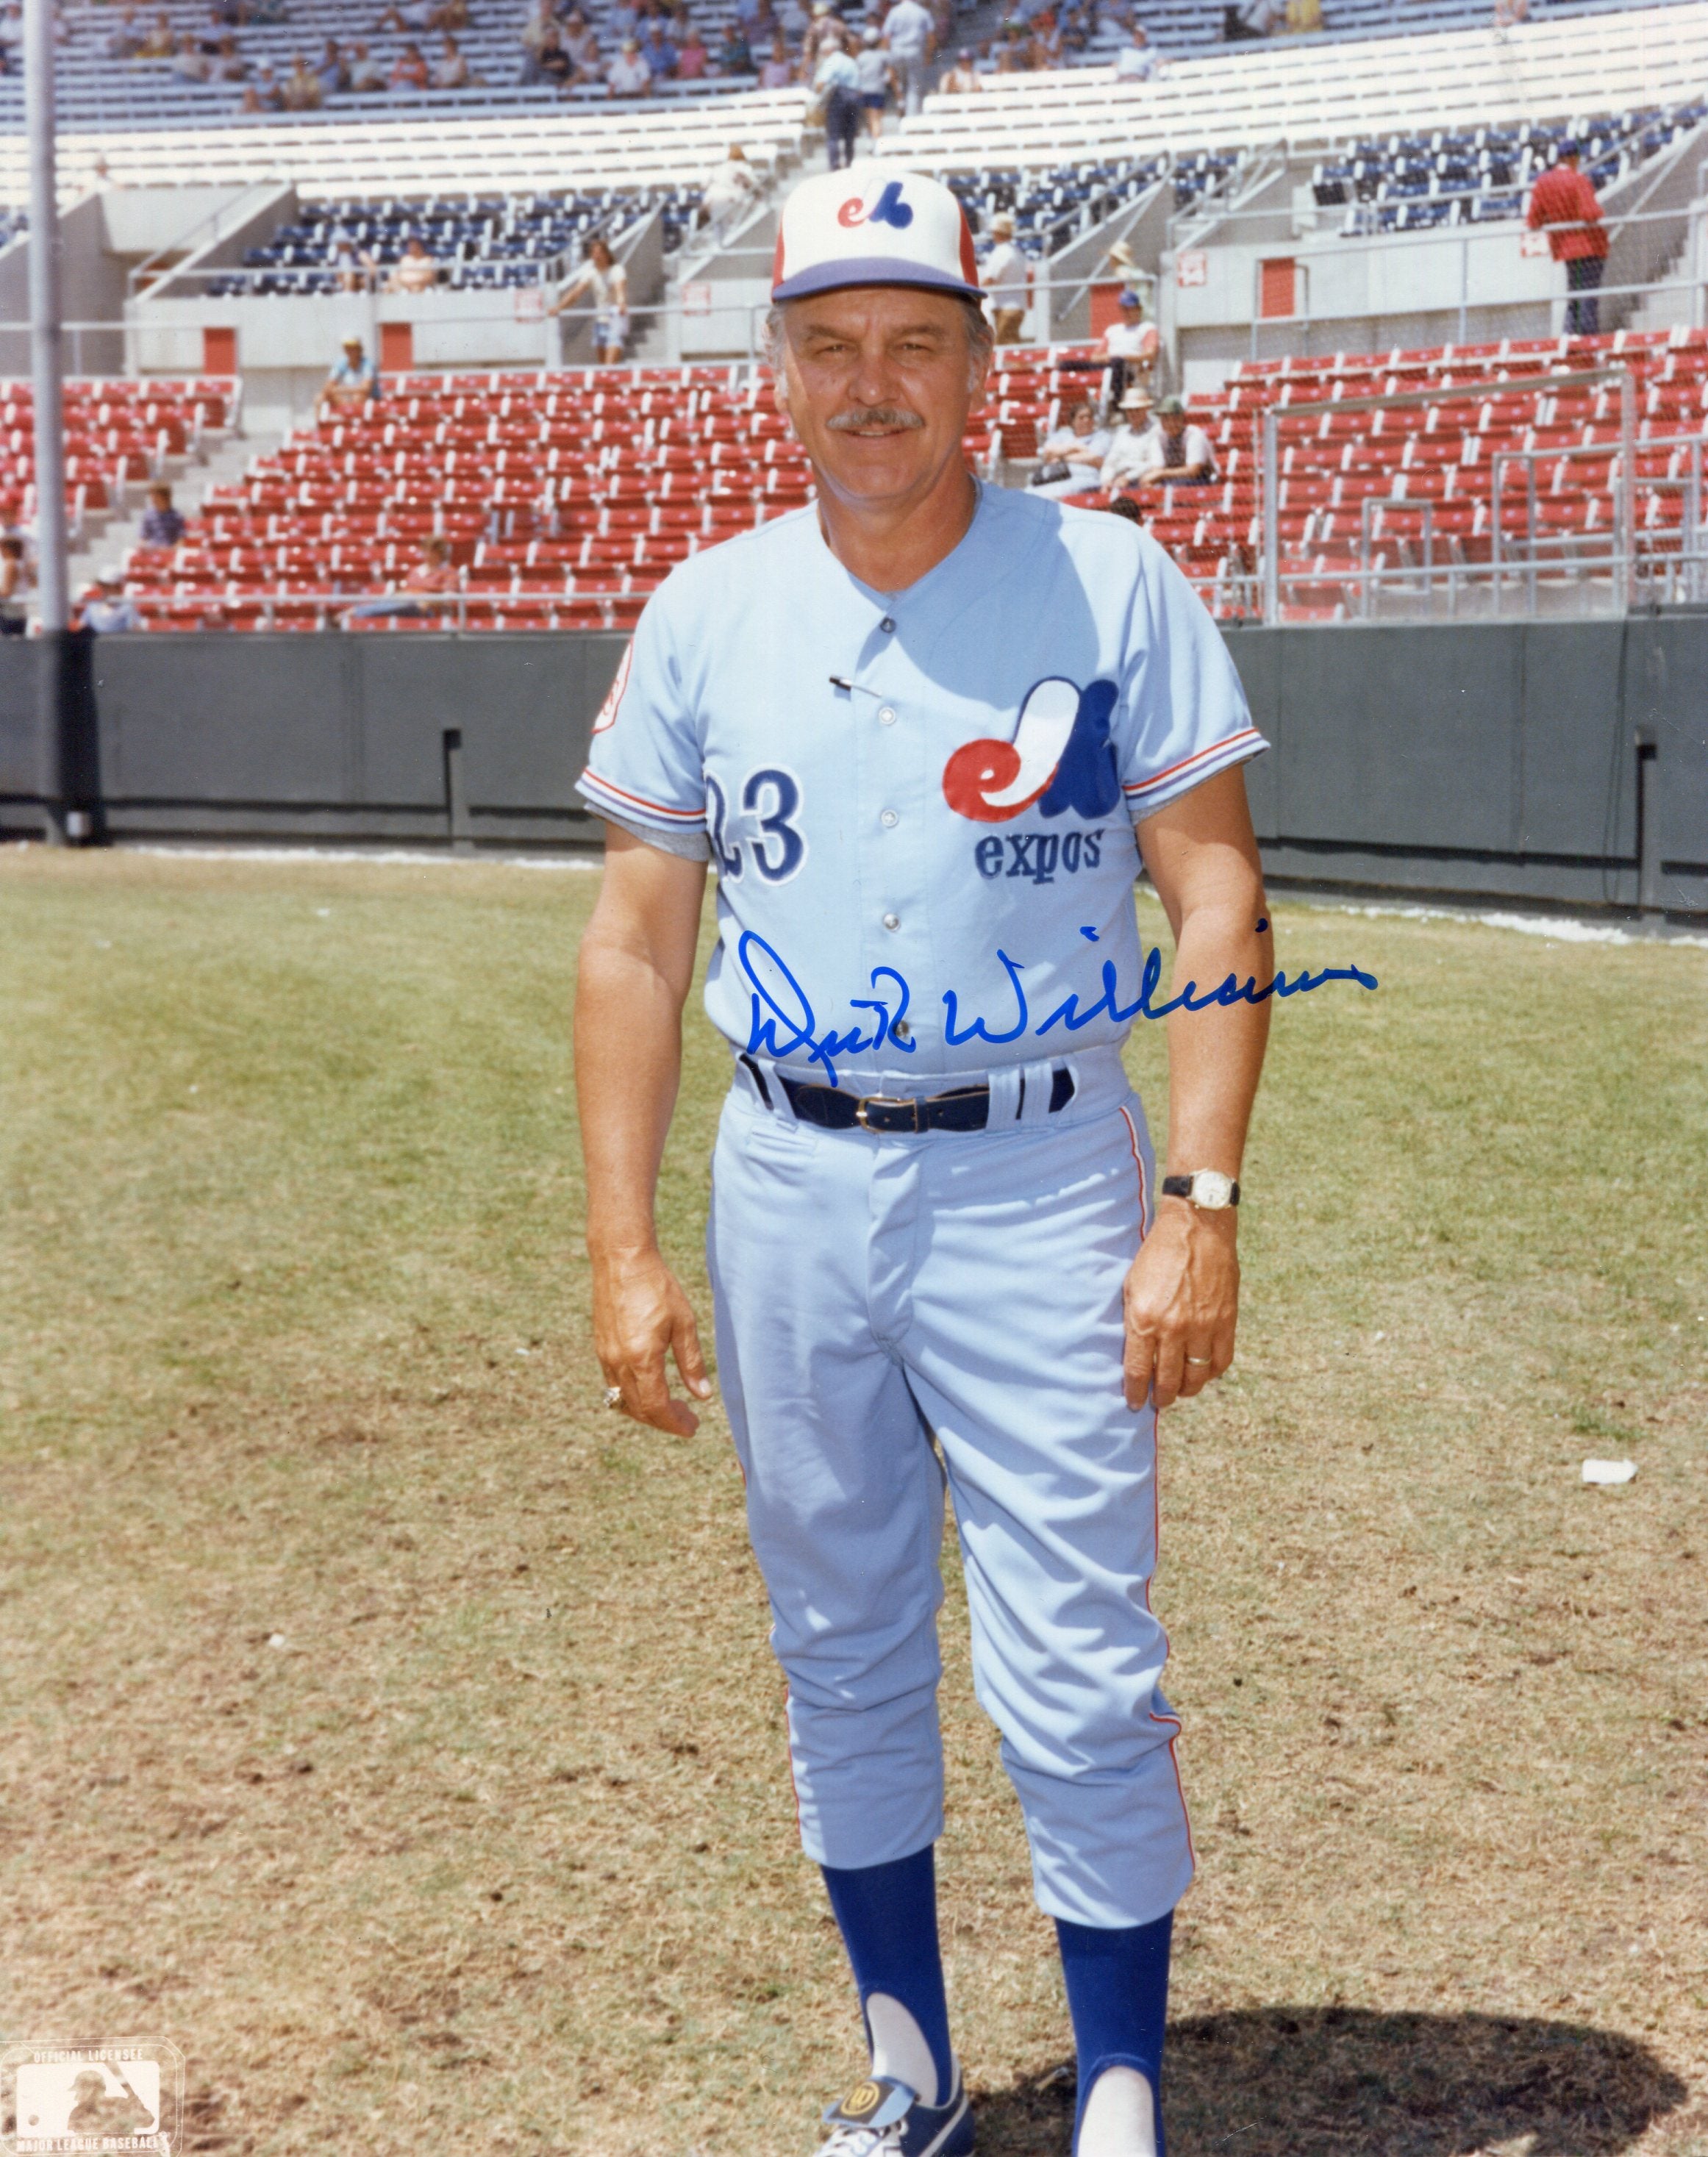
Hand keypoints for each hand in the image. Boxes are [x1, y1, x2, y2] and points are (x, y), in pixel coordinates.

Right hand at [591, 1245, 711, 1435]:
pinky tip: (650, 1386)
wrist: (622, 1260)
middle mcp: (618, 1362)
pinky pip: (613, 1384)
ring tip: (671, 1406)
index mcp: (641, 1358)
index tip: (692, 1428)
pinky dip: (632, 1396)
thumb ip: (692, 1362)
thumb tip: (703, 1395)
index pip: (657, 1407)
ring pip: (623, 1401)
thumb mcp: (684, 1323)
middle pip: (639, 1409)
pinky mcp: (601, 1348)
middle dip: (664, 1420)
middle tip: (688, 1419)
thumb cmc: (657, 1287)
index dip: (675, 1423)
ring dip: (646, 1411)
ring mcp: (606, 1356)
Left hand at [1122, 1198, 1238, 1410]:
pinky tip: (1203, 1371)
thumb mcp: (1131, 1285)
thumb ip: (1133, 1321)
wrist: (1197, 1228)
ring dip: (1187, 1389)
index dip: (1135, 1393)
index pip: (1138, 1371)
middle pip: (1168, 1381)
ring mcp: (1203, 1326)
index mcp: (1144, 1319)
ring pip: (1197, 1376)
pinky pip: (1221, 1361)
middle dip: (1161, 1397)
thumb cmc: (1157, 1254)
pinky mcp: (1226, 1321)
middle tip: (1158, 1401)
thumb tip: (1135, 1354)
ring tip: (1180, 1390)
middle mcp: (1174, 1328)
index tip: (1135, 1403)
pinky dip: (1212, 1372)